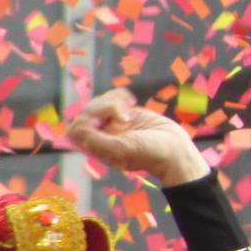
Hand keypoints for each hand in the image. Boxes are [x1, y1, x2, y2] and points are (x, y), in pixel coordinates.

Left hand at [66, 88, 208, 184]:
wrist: (175, 149)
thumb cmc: (151, 154)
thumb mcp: (122, 149)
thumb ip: (97, 142)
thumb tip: (74, 131)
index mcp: (97, 148)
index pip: (76, 129)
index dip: (84, 120)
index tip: (102, 121)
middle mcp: (103, 135)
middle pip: (87, 111)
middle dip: (104, 108)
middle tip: (125, 116)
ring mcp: (113, 122)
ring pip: (100, 101)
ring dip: (114, 101)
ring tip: (130, 111)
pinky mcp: (125, 111)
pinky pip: (113, 96)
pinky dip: (121, 95)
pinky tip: (132, 103)